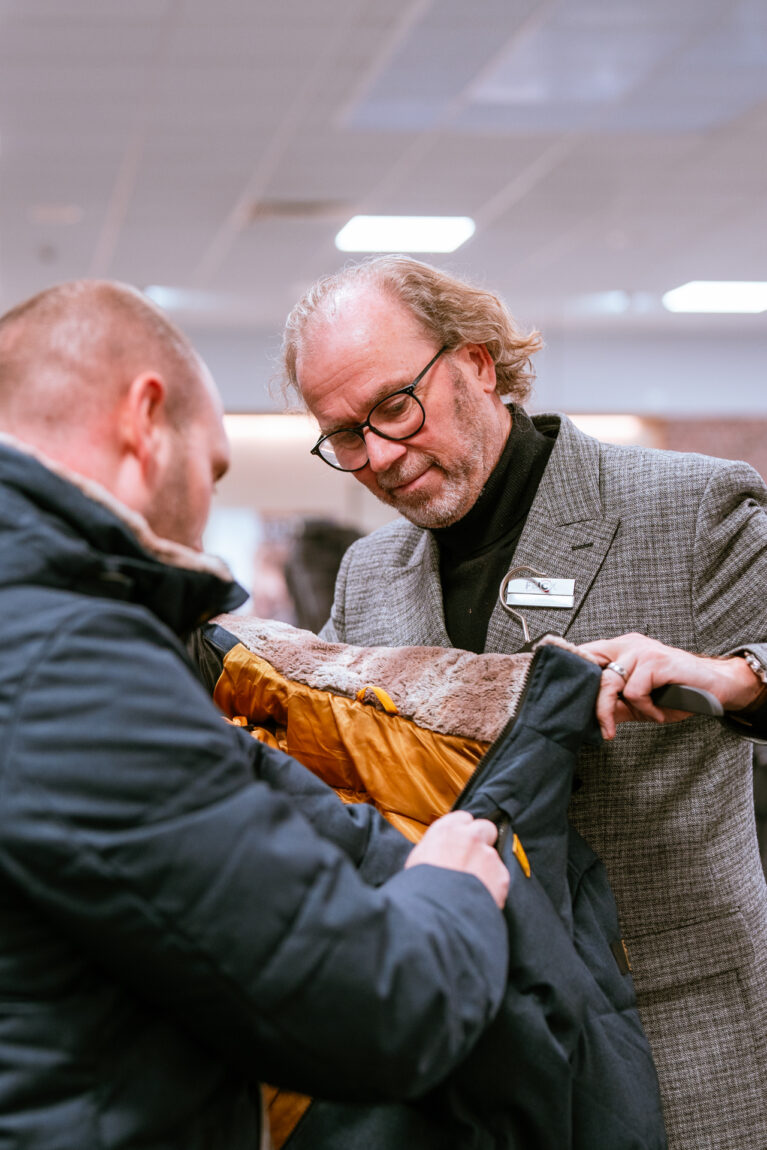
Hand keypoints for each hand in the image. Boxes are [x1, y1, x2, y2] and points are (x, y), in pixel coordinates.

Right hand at [405, 810, 509, 908]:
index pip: (463, 818)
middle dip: (483, 839)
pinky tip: (480, 897)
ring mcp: (488, 855)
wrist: (437, 912)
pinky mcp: (501, 874)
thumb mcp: (418, 859)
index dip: (464, 830)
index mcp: (446, 830)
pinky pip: (500, 877)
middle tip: (474, 858)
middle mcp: (470, 837)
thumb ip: (436, 848)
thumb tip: (442, 853)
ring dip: (486, 867)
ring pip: (493, 856)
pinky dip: (494, 886)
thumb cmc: (420, 888)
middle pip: (486, 827)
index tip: (461, 841)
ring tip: (472, 887)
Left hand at [579, 632, 764, 739]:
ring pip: (609, 683)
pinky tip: (660, 711)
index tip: (566, 697)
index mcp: (620, 649)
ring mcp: (641, 651)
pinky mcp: (655, 661)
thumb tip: (587, 716)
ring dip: (624, 710)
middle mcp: (627, 645)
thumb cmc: (677, 692)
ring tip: (647, 715)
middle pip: (590, 669)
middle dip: (594, 702)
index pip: (585, 655)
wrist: (715, 688)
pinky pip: (634, 691)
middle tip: (604, 726)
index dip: (573, 673)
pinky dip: (646, 708)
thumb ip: (615, 704)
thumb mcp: (639, 703)